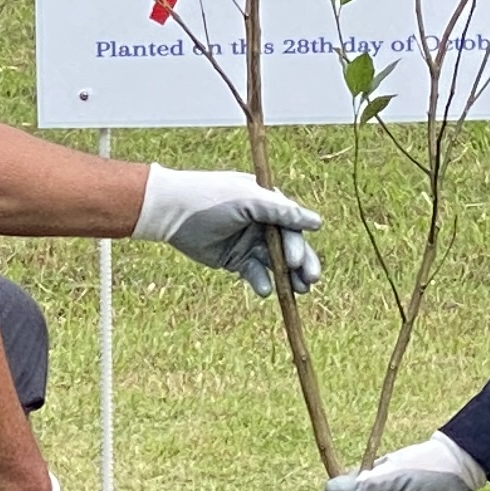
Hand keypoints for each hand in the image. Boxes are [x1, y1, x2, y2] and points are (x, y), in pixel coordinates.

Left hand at [135, 166, 321, 295]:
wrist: (171, 211)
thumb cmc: (212, 198)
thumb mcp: (249, 201)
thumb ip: (282, 212)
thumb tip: (318, 223)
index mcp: (268, 203)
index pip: (292, 226)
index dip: (298, 244)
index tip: (298, 261)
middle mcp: (262, 223)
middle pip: (288, 247)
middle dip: (301, 264)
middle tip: (310, 282)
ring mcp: (249, 242)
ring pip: (275, 263)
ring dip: (287, 277)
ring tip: (298, 291)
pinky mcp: (235, 259)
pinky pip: (254, 273)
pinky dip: (261, 281)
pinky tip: (264, 290)